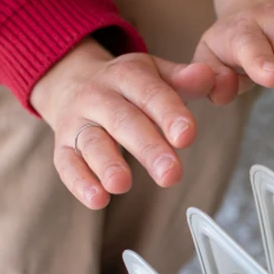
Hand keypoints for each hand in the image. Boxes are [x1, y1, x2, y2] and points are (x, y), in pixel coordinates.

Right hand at [30, 37, 218, 209]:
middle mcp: (98, 96)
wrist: (71, 80)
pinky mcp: (62, 146)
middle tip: (170, 174)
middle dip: (147, 148)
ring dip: (107, 164)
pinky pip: (67, 164)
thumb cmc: (128, 86)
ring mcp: (77, 122)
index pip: (149, 93)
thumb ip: (184, 80)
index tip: (187, 136)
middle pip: (122, 121)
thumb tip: (211, 76)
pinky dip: (80, 183)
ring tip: (123, 185)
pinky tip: (98, 200)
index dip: (168, 114)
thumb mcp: (155, 74)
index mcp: (127, 75)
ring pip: (92, 142)